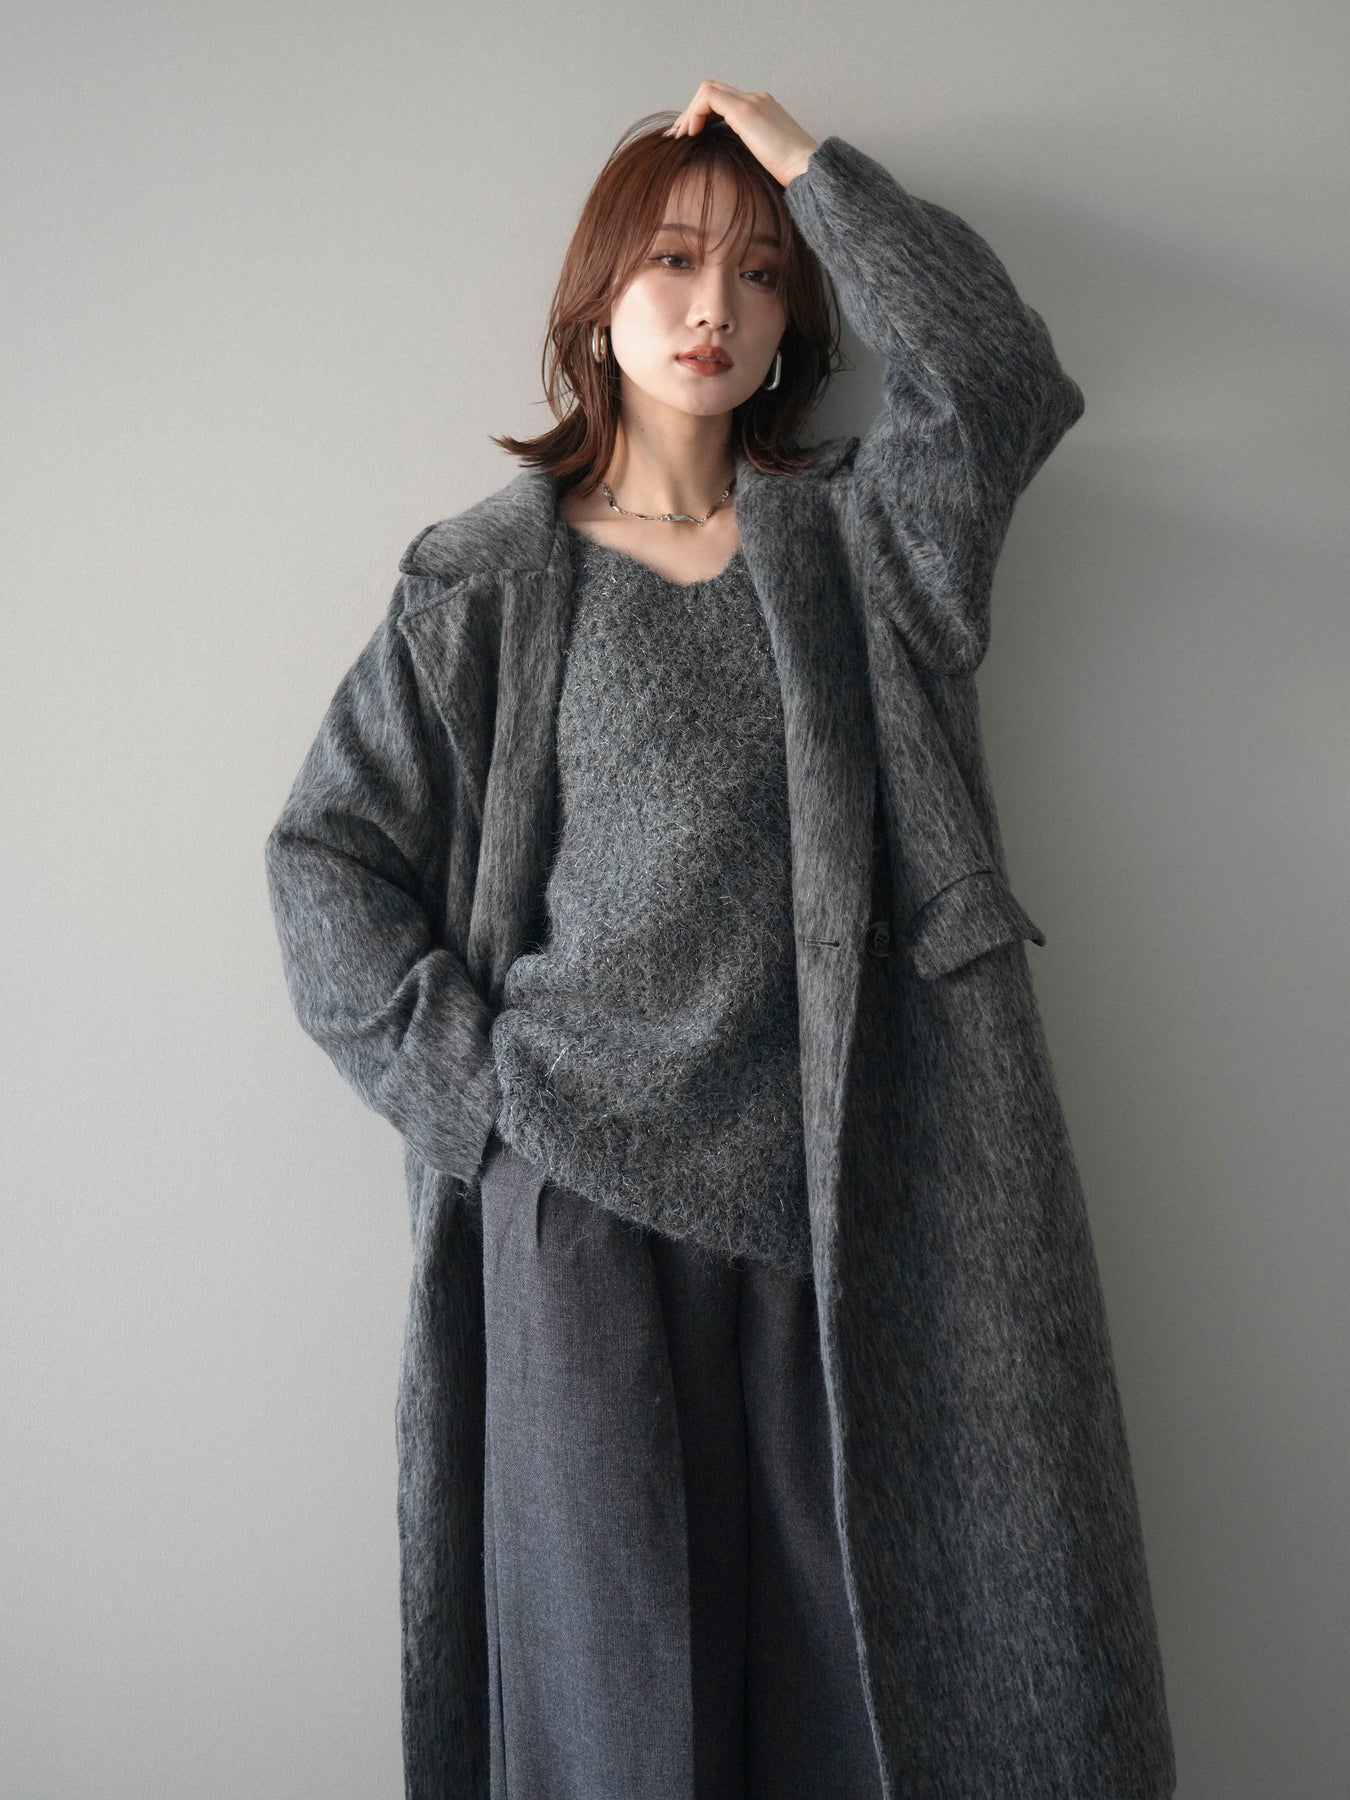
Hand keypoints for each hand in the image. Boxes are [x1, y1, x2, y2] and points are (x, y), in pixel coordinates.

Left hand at [662, 82, 820, 188]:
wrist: (808, 171)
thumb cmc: (792, 177)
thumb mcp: (765, 164)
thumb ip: (748, 157)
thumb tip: (727, 170)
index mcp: (764, 110)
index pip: (725, 101)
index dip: (703, 115)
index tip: (690, 137)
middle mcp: (758, 99)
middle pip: (715, 91)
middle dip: (691, 112)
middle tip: (678, 135)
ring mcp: (753, 101)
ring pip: (708, 90)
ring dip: (690, 112)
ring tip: (681, 136)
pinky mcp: (746, 111)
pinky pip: (708, 98)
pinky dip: (695, 113)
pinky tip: (692, 134)